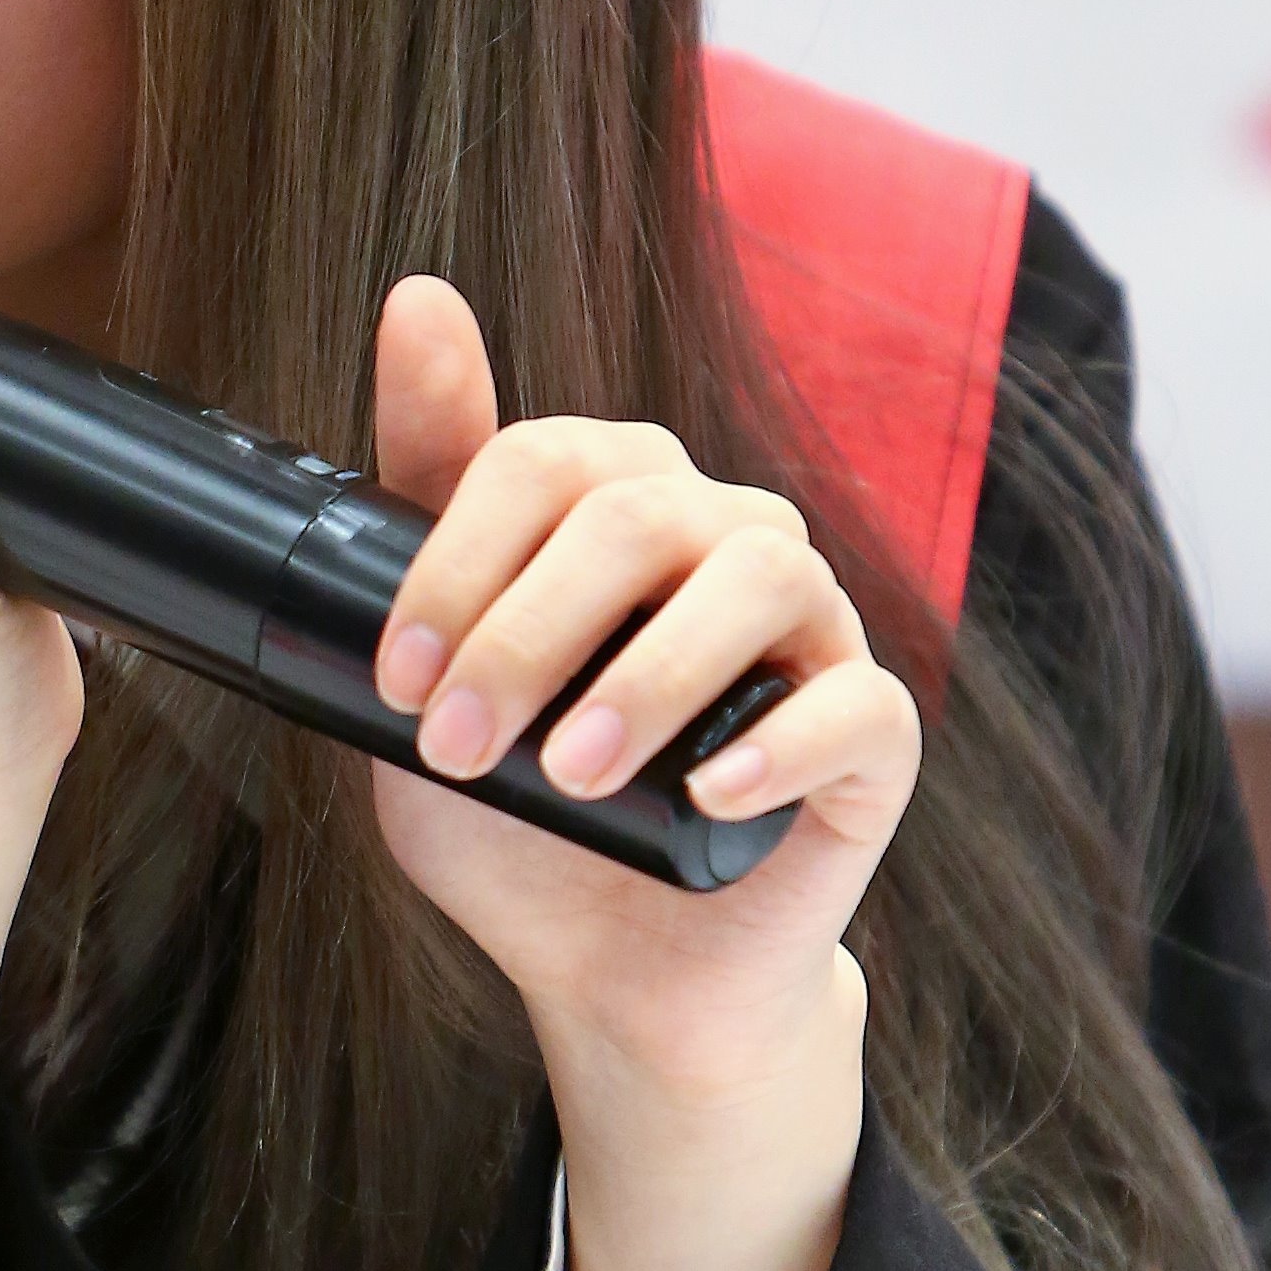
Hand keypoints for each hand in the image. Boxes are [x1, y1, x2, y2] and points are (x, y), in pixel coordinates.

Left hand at [364, 276, 914, 1270]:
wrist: (608, 974)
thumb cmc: (514, 808)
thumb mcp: (428, 669)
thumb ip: (413, 496)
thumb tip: (416, 296)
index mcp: (615, 495)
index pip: (536, 461)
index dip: (456, 563)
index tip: (396, 678)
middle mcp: (720, 533)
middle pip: (635, 516)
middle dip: (527, 634)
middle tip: (461, 746)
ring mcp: (809, 628)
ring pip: (760, 580)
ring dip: (648, 677)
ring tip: (573, 774)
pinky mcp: (874, 736)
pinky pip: (854, 706)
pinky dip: (778, 746)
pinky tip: (704, 793)